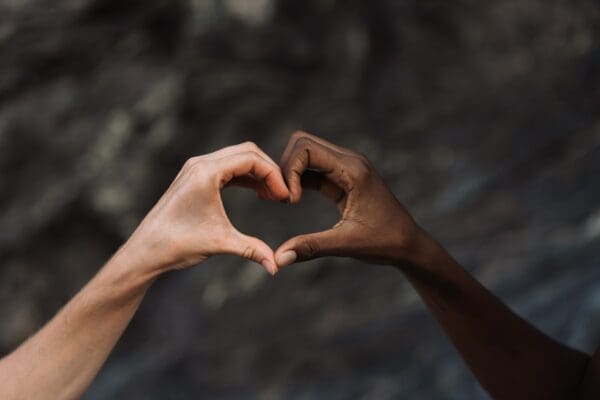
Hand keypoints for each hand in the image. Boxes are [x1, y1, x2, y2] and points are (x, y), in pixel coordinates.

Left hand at [125, 142, 289, 274]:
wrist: (146, 250)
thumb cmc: (178, 244)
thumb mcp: (221, 243)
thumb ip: (253, 250)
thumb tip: (276, 267)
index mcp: (206, 173)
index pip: (251, 159)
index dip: (274, 176)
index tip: (285, 198)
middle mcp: (200, 164)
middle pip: (247, 152)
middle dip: (269, 171)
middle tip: (283, 196)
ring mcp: (195, 168)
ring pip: (237, 158)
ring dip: (258, 174)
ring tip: (273, 197)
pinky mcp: (194, 177)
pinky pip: (227, 168)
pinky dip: (245, 177)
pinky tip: (258, 194)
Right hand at [275, 131, 425, 267]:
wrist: (408, 244)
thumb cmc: (384, 242)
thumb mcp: (346, 244)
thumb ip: (311, 247)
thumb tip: (278, 259)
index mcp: (352, 170)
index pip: (307, 148)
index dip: (290, 170)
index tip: (290, 201)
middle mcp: (349, 161)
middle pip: (303, 143)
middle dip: (286, 167)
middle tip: (284, 198)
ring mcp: (347, 166)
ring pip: (307, 152)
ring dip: (291, 172)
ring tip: (288, 200)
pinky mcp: (343, 177)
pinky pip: (313, 168)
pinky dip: (299, 179)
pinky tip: (295, 200)